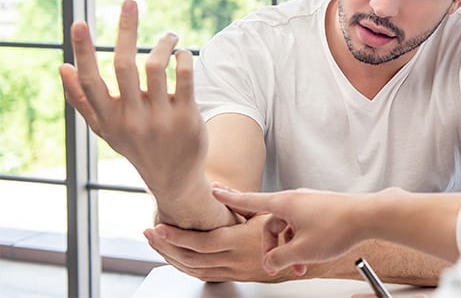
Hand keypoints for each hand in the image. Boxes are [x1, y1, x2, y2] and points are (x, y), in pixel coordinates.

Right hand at [59, 0, 207, 195]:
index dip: (82, 51)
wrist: (175, 179)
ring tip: (169, 36)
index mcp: (109, 119)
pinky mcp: (187, 117)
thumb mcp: (107, 130)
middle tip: (131, 2)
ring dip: (163, 42)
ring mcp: (160, 119)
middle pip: (123, 64)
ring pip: (155, 66)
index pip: (90, 81)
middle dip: (126, 29)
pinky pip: (185, 77)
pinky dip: (183, 58)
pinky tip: (183, 54)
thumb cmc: (137, 147)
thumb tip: (62, 67)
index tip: (80, 22)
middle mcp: (132, 119)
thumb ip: (83, 101)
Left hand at [144, 214, 321, 282]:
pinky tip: (176, 258)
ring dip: (172, 257)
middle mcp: (235, 261)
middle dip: (166, 247)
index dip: (177, 237)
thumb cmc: (289, 229)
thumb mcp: (267, 212)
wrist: (306, 256)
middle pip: (191, 259)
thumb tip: (218, 188)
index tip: (158, 228)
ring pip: (195, 270)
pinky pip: (205, 276)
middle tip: (149, 234)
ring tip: (156, 244)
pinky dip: (187, 267)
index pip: (201, 243)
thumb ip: (240, 201)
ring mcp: (235, 271)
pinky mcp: (236, 276)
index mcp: (240, 243)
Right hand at [212, 186, 370, 275]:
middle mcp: (295, 199)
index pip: (250, 201)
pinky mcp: (321, 209)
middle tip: (276, 266)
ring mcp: (309, 203)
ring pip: (289, 227)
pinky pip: (302, 226)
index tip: (214, 191)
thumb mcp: (303, 250)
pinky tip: (311, 256)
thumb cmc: (338, 227)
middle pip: (271, 224)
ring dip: (290, 248)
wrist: (369, 216)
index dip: (230, 199)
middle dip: (272, 247)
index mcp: (285, 203)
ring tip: (301, 266)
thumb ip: (281, 258)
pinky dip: (302, 241)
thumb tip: (271, 262)